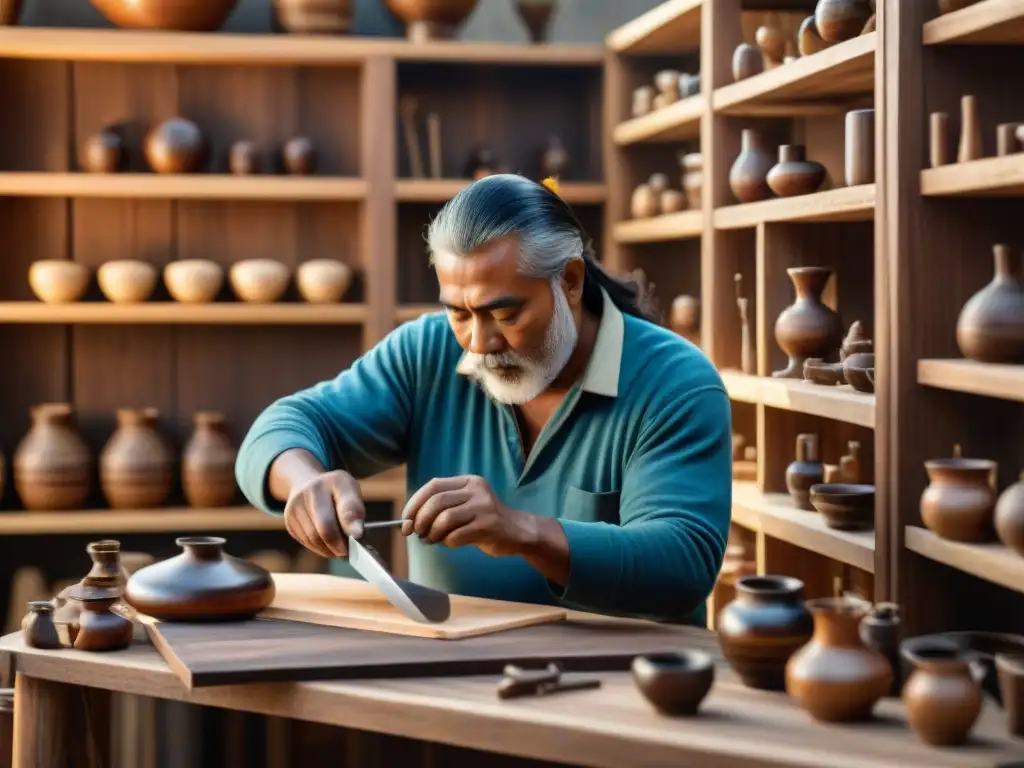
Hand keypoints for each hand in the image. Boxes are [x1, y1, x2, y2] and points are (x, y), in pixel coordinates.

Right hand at [283, 470, 365, 557]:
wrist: (307, 485)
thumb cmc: (336, 492)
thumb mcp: (352, 492)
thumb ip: (355, 511)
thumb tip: (356, 534)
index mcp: (335, 481)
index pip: (345, 505)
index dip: (351, 523)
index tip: (358, 537)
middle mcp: (311, 491)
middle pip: (326, 528)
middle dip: (339, 544)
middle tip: (349, 551)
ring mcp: (296, 506)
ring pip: (314, 539)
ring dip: (329, 549)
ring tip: (340, 548)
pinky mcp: (289, 521)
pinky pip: (306, 542)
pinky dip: (319, 548)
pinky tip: (327, 545)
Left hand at [400, 475, 535, 556]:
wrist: (518, 532)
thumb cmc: (484, 520)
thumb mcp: (465, 505)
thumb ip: (442, 507)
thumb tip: (409, 521)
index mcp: (468, 481)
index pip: (433, 486)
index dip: (415, 503)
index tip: (405, 520)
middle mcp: (476, 490)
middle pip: (437, 502)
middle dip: (420, 520)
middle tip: (416, 533)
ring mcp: (484, 507)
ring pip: (445, 519)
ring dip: (433, 533)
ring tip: (433, 540)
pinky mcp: (489, 525)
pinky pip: (457, 536)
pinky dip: (447, 542)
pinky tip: (451, 544)